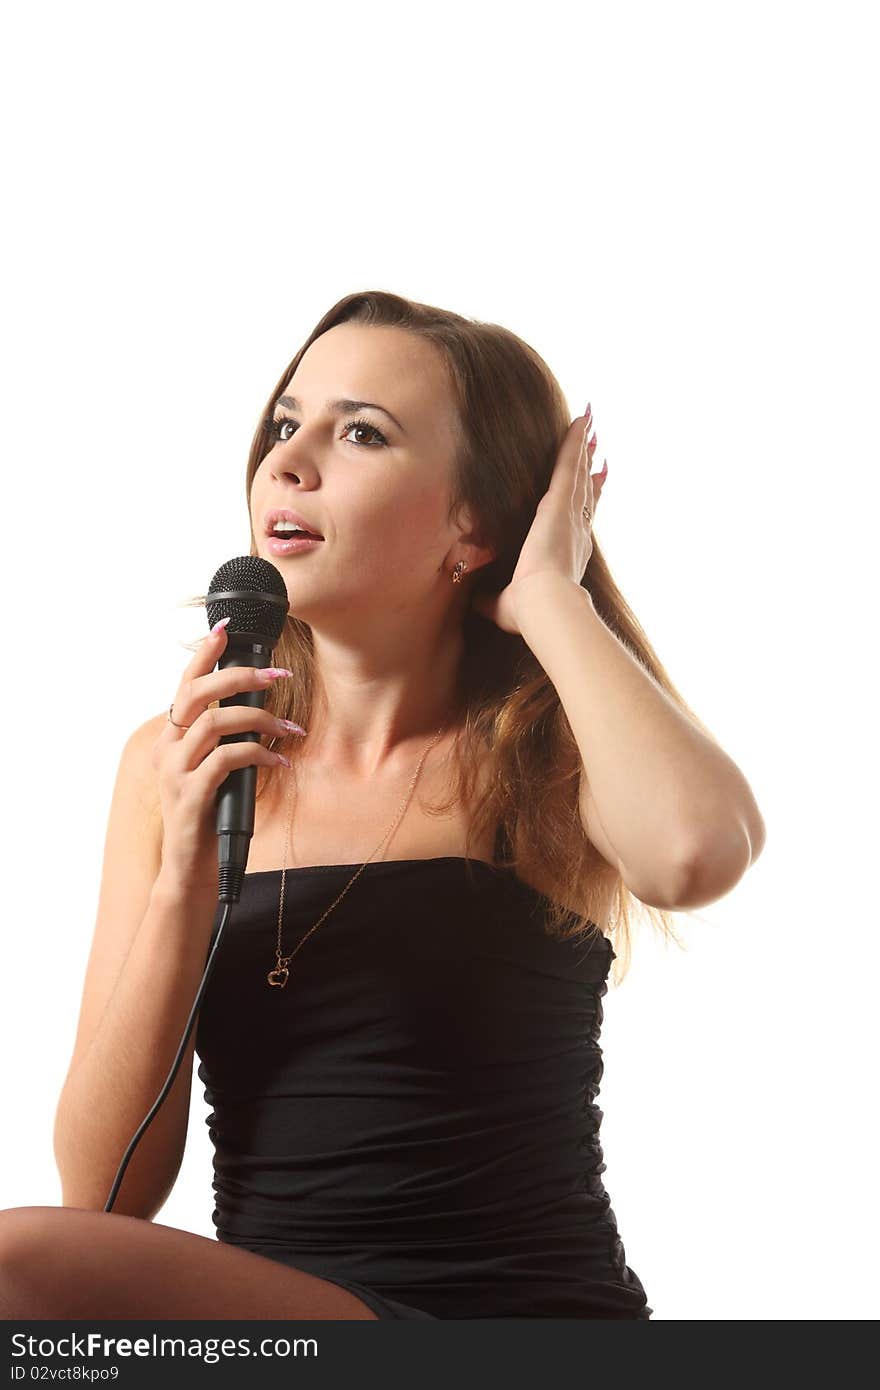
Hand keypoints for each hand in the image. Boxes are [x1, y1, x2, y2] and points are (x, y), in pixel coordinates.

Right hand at [153, 622, 304, 900]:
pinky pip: (229, 759)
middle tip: (279, 675)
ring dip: (260, 719)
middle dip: (242, 677)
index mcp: (170, 738)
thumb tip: (259, 709)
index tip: (226, 628)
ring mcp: (175, 772)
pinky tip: (279, 759)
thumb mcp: (213, 770)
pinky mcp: (192, 794)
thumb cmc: (208, 815)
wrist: (192, 869)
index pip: (183, 684)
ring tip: (290, 729)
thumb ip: (223, 740)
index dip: (204, 653)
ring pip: (217, 723)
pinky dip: (259, 753)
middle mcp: (167, 749)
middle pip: (198, 694)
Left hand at [471, 407, 606, 635]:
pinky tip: (580, 420)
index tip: (596, 484)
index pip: (580, 520)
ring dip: (584, 447)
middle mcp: (577, 528)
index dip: (588, 501)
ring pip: (579, 472)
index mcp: (569, 552)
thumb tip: (476, 601)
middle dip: (590, 468)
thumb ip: (491, 600)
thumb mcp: (505, 605)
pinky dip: (575, 440)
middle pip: (585, 490)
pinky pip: (569, 462)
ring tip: (590, 424)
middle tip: (596, 447)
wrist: (544, 602)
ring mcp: (570, 511)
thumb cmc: (530, 611)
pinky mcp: (560, 499)